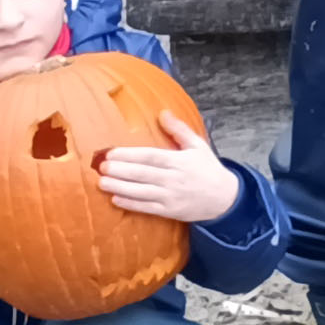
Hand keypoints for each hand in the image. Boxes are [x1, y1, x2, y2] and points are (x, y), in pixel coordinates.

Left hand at [97, 115, 241, 224]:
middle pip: (142, 174)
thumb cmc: (208, 168)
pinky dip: (131, 204)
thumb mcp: (198, 145)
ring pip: (141, 192)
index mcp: (179, 161)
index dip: (130, 155)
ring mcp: (171, 196)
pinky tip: (116, 199)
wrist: (224, 197)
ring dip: (120, 187)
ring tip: (102, 183)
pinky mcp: (169, 211)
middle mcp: (173, 178)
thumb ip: (178, 129)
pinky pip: (147, 208)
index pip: (150, 156)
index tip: (111, 153)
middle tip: (101, 167)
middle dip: (120, 170)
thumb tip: (162, 113)